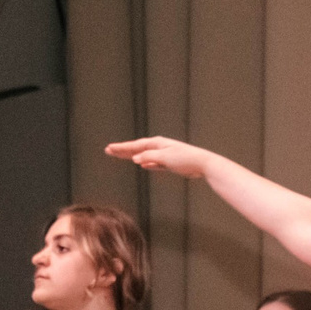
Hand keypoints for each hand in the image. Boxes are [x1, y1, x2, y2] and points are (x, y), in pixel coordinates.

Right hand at [102, 136, 220, 178]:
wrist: (202, 164)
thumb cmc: (185, 159)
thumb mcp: (165, 158)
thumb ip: (150, 157)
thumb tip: (136, 159)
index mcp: (157, 144)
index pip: (135, 146)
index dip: (121, 148)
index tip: (109, 149)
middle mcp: (159, 147)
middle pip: (137, 149)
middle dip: (123, 150)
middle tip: (108, 150)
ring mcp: (164, 154)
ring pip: (144, 155)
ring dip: (132, 156)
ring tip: (121, 156)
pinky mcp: (169, 162)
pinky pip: (153, 162)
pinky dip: (146, 163)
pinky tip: (142, 165)